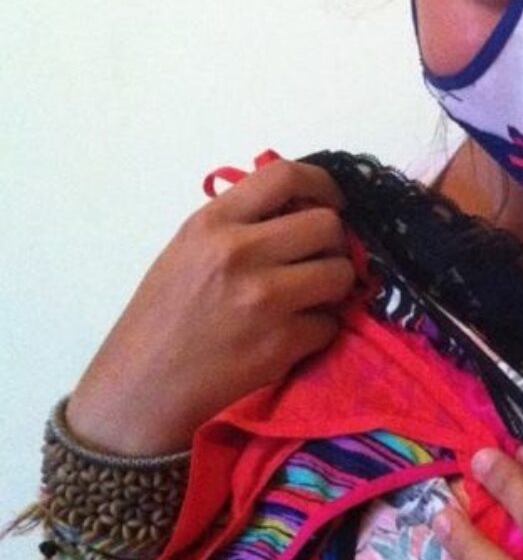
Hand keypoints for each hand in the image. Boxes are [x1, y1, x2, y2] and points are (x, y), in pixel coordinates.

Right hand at [66, 159, 354, 454]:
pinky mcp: (282, 343)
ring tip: (308, 297)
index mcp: (213, 223)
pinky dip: (319, 330)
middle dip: (333, 243)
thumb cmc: (165, 314)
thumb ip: (242, 222)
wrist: (144, 385)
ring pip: (341, 273)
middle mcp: (240, 253)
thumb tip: (305, 207)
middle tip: (318, 260)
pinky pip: (330, 323)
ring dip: (334, 286)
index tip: (331, 201)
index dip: (322, 184)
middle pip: (328, 225)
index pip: (285, 175)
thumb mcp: (190, 248)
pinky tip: (291, 334)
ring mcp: (264, 299)